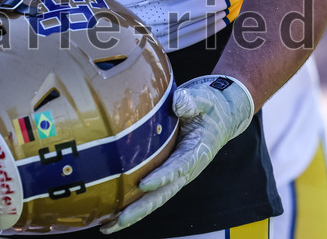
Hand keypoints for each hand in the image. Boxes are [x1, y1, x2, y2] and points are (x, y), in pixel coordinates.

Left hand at [100, 74, 253, 233]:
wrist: (220, 116)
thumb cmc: (211, 107)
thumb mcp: (206, 100)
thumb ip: (193, 101)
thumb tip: (178, 103)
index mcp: (196, 153)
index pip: (178, 167)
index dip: (162, 177)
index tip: (143, 184)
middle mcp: (185, 170)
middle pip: (162, 194)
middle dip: (140, 208)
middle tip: (118, 219)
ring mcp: (175, 174)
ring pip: (153, 199)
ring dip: (131, 213)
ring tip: (107, 226)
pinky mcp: (166, 172)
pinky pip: (149, 192)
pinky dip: (131, 203)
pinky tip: (110, 214)